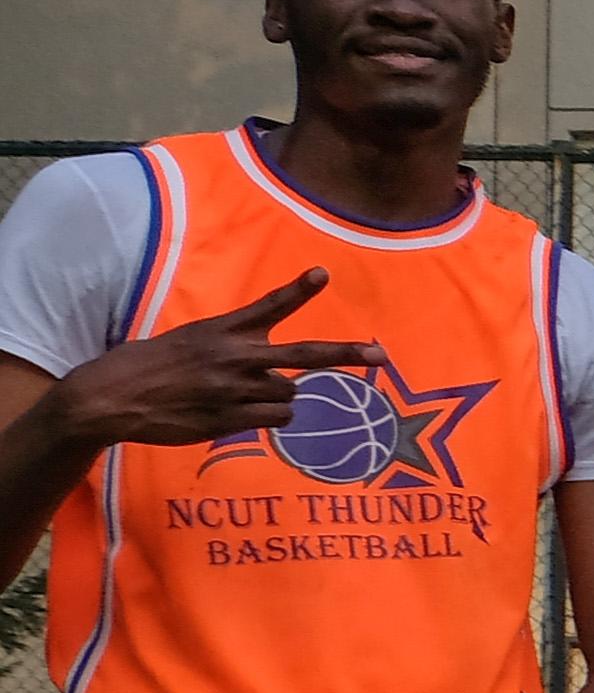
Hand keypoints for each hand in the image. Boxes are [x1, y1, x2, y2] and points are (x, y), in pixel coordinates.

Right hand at [35, 272, 388, 453]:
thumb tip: (273, 371)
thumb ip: (230, 347)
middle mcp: (235, 357)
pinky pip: (277, 418)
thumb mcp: (188, 341)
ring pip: (290, 395)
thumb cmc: (149, 366)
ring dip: (278, 397)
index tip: (322, 273)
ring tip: (240, 396)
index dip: (298, 290)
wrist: (112, 397)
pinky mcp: (232, 418)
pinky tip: (241, 413)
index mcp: (222, 331)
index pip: (268, 307)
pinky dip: (272, 417)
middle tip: (381, 354)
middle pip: (304, 355)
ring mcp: (236, 390)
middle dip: (346, 353)